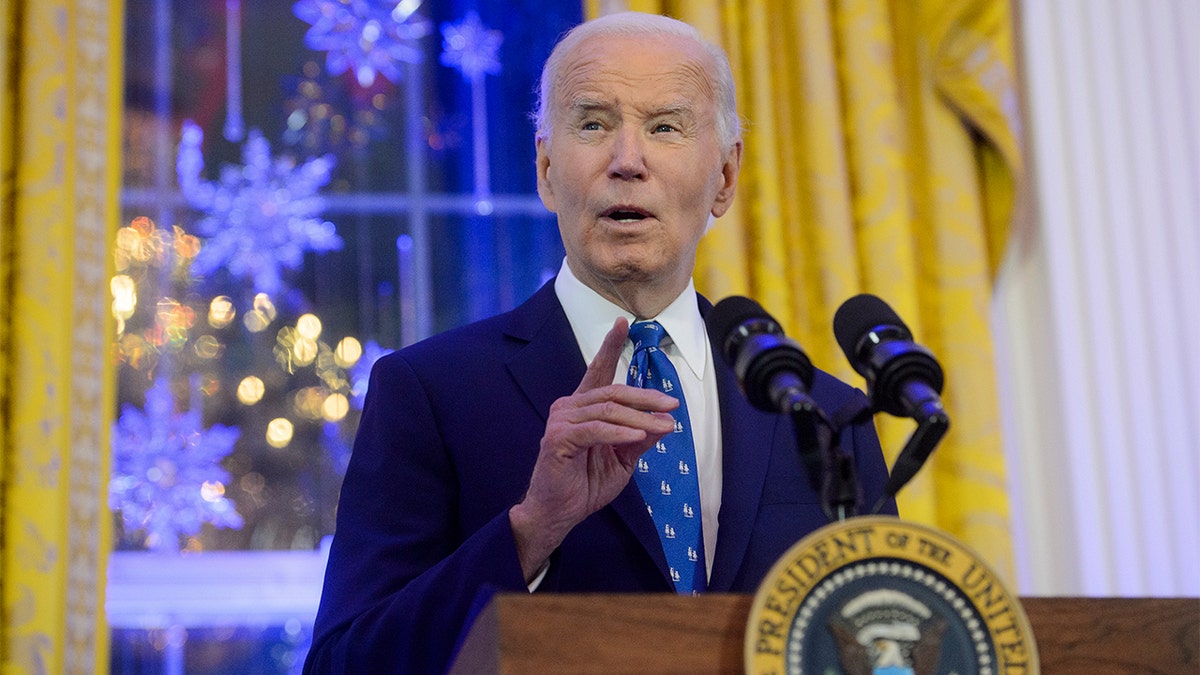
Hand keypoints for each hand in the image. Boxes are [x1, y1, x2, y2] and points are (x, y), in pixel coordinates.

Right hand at [509, 317, 676, 581]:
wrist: (558, 514)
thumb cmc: (585, 484)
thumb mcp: (623, 460)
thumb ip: (640, 439)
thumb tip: (665, 423)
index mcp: (583, 407)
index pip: (598, 371)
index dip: (610, 346)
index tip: (623, 322)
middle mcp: (569, 407)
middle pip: (613, 392)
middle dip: (645, 398)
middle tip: (671, 405)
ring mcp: (561, 421)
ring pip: (608, 411)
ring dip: (640, 420)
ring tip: (665, 427)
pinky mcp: (558, 439)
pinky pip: (595, 430)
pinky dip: (619, 433)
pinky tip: (636, 437)